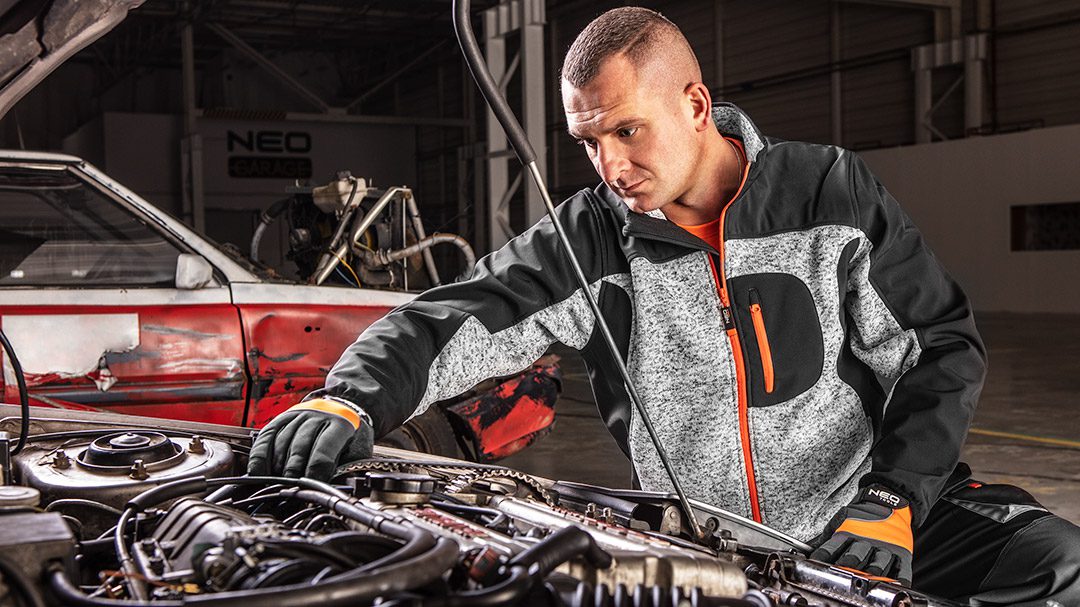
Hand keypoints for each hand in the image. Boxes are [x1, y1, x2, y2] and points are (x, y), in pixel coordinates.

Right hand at [247, 398, 373, 479]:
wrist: (340, 406)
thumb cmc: (348, 436)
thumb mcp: (357, 450)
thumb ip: (345, 468)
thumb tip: (327, 490)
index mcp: (341, 425)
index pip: (323, 452)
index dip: (315, 474)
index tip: (310, 489)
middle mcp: (317, 417)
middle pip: (299, 449)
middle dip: (293, 474)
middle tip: (291, 490)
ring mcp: (298, 415)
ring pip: (281, 444)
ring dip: (277, 469)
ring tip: (277, 485)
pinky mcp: (281, 417)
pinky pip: (266, 438)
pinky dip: (259, 457)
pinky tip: (258, 473)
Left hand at [810, 485, 913, 584]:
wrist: (887, 500)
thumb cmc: (861, 514)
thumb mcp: (841, 519)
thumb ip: (828, 537)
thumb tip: (811, 550)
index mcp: (848, 533)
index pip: (832, 547)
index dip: (824, 556)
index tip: (817, 563)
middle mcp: (866, 541)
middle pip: (855, 557)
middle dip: (847, 566)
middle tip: (842, 572)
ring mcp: (884, 548)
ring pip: (877, 565)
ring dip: (871, 574)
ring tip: (867, 582)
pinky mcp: (901, 553)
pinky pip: (902, 569)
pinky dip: (900, 579)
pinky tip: (896, 585)